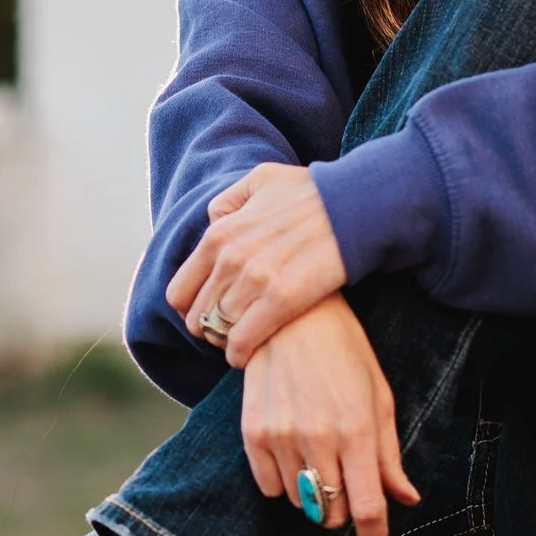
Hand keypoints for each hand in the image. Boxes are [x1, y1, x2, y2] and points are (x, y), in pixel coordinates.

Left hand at [167, 162, 347, 365]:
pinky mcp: (281, 299)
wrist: (355, 206)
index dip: (191, 309)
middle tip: (229, 333)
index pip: (180, 291)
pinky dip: (240, 353)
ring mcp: (254, 280)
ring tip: (242, 342)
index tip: (209, 315)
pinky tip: (248, 355)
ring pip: (219, 330)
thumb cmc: (312, 193)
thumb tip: (214, 221)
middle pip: (198, 316)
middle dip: (209, 329)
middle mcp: (229, 259)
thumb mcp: (261, 181)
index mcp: (219, 235)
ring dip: (227, 342)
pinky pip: (243, 340)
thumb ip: (229, 202)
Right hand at [239, 297, 418, 535]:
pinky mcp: (253, 433)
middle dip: (343, 509)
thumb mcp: (379, 398)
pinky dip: (283, 482)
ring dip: (313, 493)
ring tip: (318, 458)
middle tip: (347, 485)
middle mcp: (319, 439)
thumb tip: (406, 499)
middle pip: (331, 512)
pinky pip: (269, 487)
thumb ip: (389, 455)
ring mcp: (282, 437)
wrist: (290, 314)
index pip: (367, 508)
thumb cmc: (344, 353)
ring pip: (299, 503)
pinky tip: (292, 453)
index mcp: (358, 431)